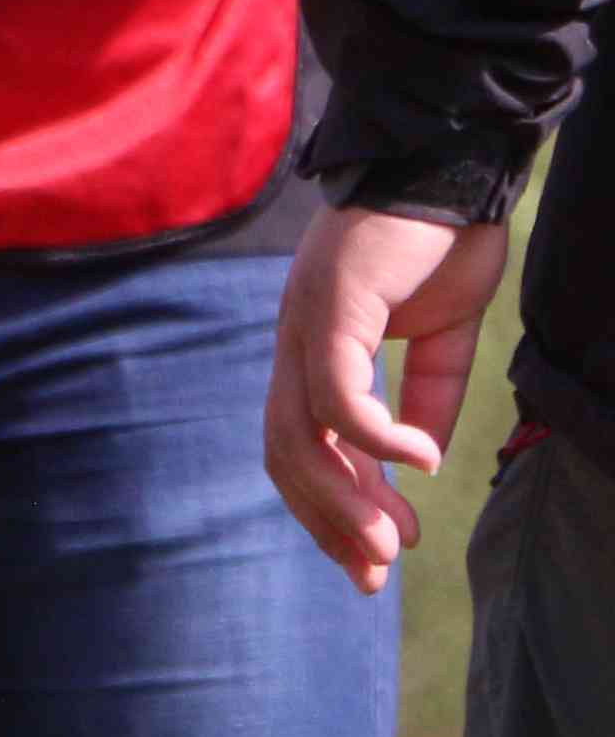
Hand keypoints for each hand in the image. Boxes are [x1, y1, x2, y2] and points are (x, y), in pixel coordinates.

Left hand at [268, 207, 509, 592]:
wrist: (450, 162)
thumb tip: (421, 461)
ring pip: (303, 438)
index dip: (331, 510)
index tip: (371, 561)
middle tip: (376, 574)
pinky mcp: (329, 307)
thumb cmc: (442, 239)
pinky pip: (339, 393)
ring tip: (393, 540)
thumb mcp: (440, 333)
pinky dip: (375, 436)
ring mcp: (303, 327)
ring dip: (348, 497)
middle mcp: (293, 349)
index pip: (301, 451)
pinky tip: (417, 461)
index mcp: (311, 357)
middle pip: (287, 458)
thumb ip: (427, 392)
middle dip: (331, 522)